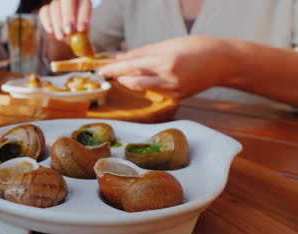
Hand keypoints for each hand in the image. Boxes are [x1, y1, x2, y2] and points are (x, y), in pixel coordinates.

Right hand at [39, 0, 91, 40]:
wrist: (66, 36)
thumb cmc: (77, 35)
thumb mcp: (84, 40)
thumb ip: (86, 45)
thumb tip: (89, 54)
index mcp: (84, 4)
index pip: (85, 4)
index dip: (83, 16)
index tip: (81, 29)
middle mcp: (71, 1)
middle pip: (68, 0)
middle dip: (68, 16)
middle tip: (69, 32)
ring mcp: (58, 4)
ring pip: (55, 7)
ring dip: (58, 23)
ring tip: (61, 37)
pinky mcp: (47, 9)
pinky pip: (45, 11)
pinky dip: (47, 21)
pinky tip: (51, 31)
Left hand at [98, 36, 235, 98]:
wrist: (224, 63)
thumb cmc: (198, 48)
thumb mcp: (169, 44)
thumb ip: (142, 52)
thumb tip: (120, 57)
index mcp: (166, 62)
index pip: (131, 67)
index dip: (113, 69)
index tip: (100, 71)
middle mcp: (168, 79)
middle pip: (133, 82)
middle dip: (119, 77)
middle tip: (108, 72)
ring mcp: (173, 91)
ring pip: (142, 88)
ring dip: (131, 81)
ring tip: (125, 73)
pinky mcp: (177, 98)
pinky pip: (154, 91)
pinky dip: (146, 84)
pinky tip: (147, 77)